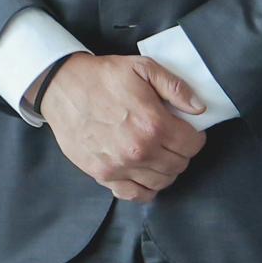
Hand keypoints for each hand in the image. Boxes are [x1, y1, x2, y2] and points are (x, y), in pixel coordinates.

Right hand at [38, 54, 206, 201]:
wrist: (63, 87)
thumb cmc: (102, 76)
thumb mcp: (143, 67)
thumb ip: (175, 87)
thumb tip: (199, 108)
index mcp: (153, 123)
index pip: (192, 145)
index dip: (195, 137)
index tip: (189, 132)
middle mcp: (139, 150)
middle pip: (179, 165)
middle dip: (182, 153)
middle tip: (173, 141)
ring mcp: (121, 166)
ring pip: (161, 182)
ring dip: (166, 170)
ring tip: (160, 155)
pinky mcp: (103, 175)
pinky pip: (134, 195)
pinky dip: (145, 189)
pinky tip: (145, 175)